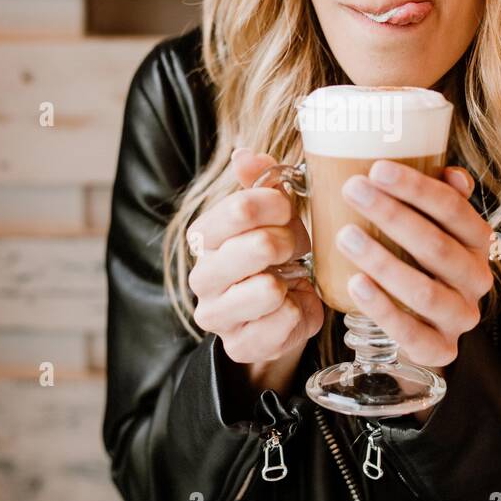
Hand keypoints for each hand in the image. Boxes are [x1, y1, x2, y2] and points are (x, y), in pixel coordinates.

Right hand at [186, 148, 323, 380]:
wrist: (277, 316)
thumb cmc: (276, 257)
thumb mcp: (272, 215)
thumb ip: (260, 183)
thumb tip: (243, 154)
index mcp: (204, 235)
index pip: (243, 207)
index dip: (280, 206)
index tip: (289, 213)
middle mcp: (201, 274)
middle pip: (260, 245)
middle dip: (292, 245)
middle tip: (295, 251)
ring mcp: (216, 313)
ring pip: (268, 288)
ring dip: (293, 281)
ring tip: (290, 280)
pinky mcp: (239, 345)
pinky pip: (284, 321)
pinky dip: (299, 313)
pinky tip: (290, 308)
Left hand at [335, 160, 494, 370]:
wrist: (423, 324)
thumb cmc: (419, 261)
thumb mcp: (433, 225)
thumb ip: (441, 198)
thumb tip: (451, 173)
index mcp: (477, 242)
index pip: (454, 209)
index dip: (416, 188)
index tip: (376, 169)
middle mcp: (477, 279)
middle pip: (437, 247)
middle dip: (392, 215)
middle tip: (352, 191)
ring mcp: (461, 317)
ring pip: (425, 292)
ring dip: (383, 262)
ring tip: (346, 237)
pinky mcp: (441, 350)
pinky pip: (412, 334)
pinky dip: (382, 308)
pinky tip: (355, 284)